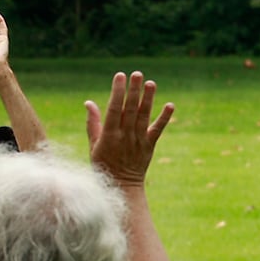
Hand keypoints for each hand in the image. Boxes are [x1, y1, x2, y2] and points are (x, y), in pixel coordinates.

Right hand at [86, 71, 173, 186]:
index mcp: (109, 135)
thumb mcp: (93, 145)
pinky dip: (165, 118)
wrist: (121, 187)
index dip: (117, 92)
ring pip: (144, 116)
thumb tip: (89, 103)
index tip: (120, 76)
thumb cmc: (103, 165)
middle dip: (134, 90)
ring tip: (151, 83)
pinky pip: (158, 130)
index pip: (114, 109)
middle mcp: (125, 136)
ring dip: (149, 99)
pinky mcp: (149, 146)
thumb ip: (93, 123)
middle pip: (131, 109)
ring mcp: (138, 141)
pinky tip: (170, 105)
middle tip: (137, 73)